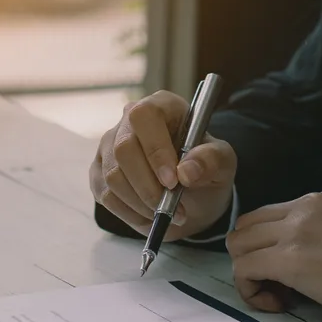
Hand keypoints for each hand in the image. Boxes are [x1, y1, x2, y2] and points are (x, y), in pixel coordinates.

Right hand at [89, 91, 237, 239]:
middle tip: (171, 208)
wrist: (191, 193)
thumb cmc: (204, 169)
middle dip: (148, 186)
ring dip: (140, 203)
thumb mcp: (222, 163)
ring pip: (113, 176)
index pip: (144, 117)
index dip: (155, 150)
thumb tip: (187, 172)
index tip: (173, 182)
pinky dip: (129, 213)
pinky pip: (106, 195)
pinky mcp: (98, 172)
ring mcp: (108, 146)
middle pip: (124, 150)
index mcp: (161, 106)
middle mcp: (128, 122)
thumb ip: (211, 161)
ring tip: (165, 214)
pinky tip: (149, 216)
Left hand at [226, 188, 321, 321]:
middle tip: (279, 287)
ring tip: (279, 296)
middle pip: (245, 228)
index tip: (288, 274)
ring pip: (238, 246)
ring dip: (249, 274)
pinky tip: (277, 303)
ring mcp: (296, 230)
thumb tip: (283, 257)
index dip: (266, 247)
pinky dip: (250, 290)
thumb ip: (315, 233)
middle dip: (251, 259)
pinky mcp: (290, 258)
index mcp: (321, 199)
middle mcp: (305, 207)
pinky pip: (243, 269)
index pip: (267, 217)